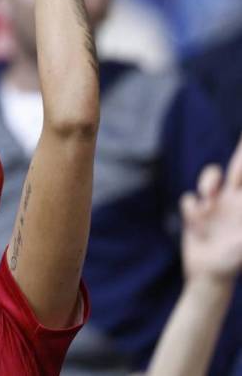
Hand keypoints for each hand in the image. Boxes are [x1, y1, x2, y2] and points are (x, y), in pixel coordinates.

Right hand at [180, 136, 241, 283]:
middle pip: (235, 167)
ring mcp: (214, 205)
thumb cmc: (232, 260)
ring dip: (206, 184)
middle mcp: (233, 200)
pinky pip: (190, 199)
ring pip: (209, 177)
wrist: (209, 275)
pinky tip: (197, 226)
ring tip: (206, 201)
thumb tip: (238, 200)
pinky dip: (192, 211)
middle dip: (240, 152)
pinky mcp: (197, 213)